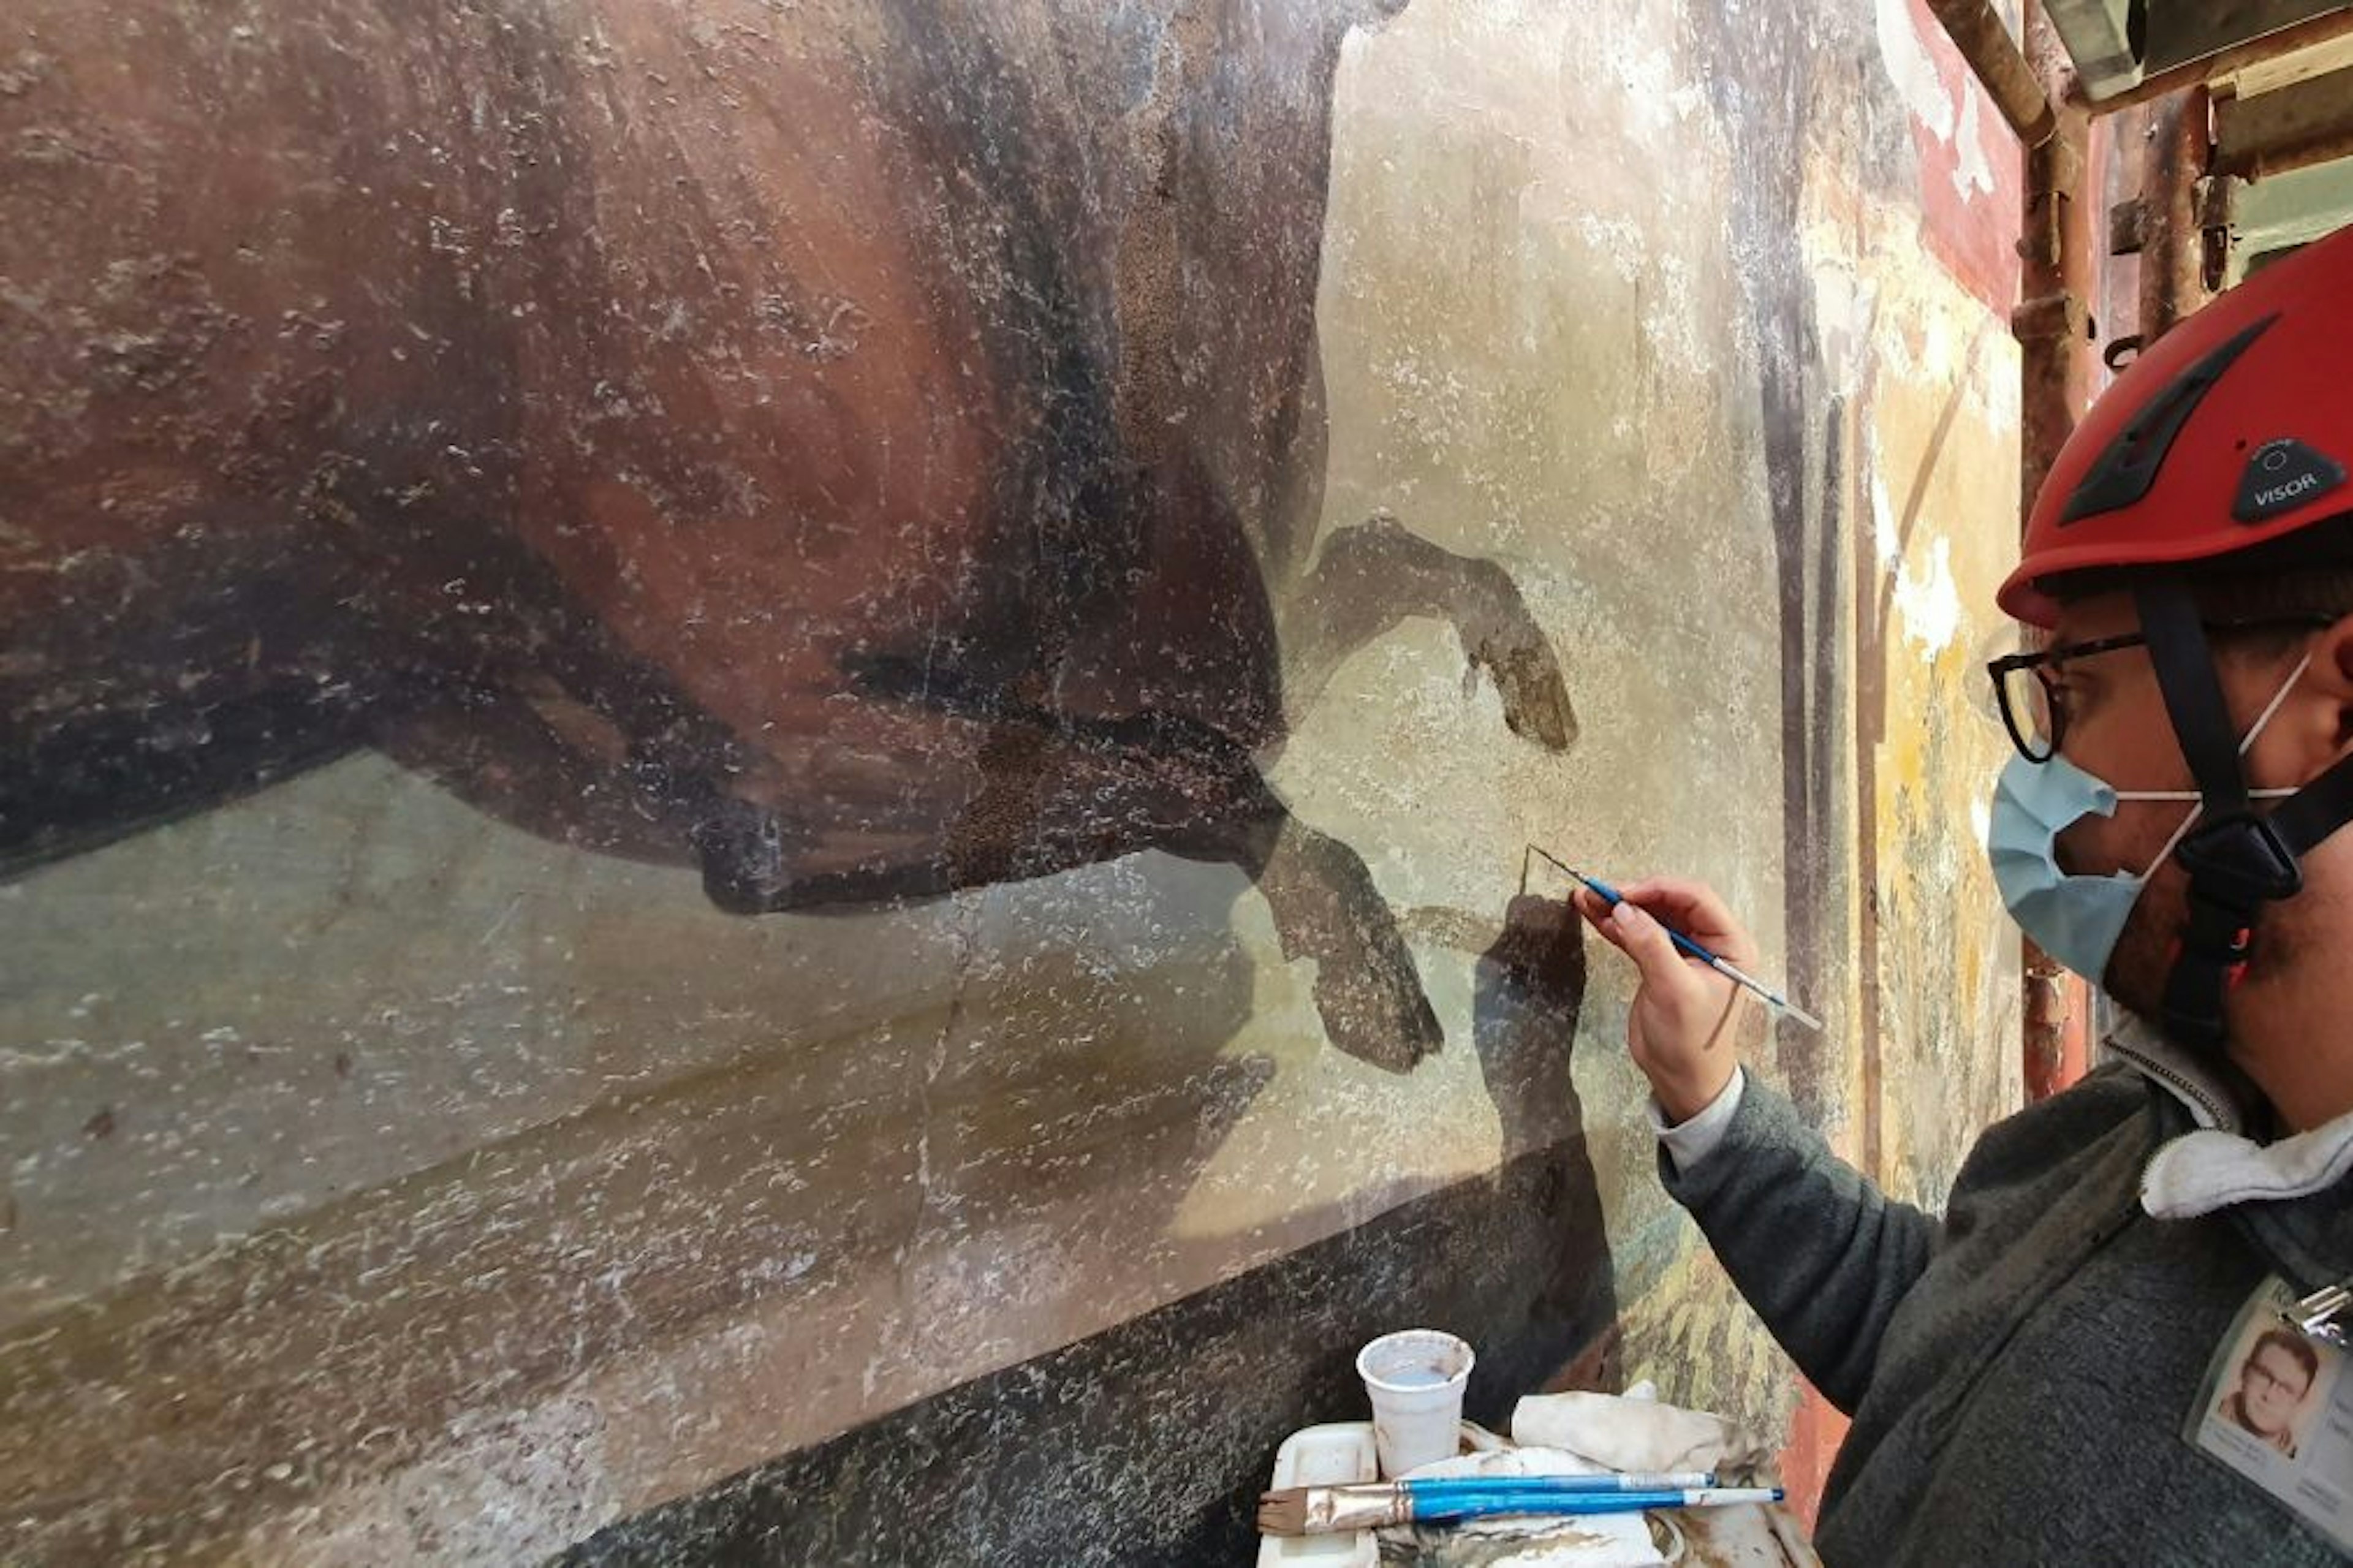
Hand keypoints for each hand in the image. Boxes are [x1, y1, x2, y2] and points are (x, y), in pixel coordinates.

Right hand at [1570, 877, 1762, 1122]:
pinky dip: (1614, 925)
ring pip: (1650, 916)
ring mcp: (1683, 952)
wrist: (1682, 1079)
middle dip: (1634, 896)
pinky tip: (1592, 915)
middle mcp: (1709, 943)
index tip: (1624, 894)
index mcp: (1730, 945)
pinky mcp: (1659, 963)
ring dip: (1619, 908)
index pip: (1696, 899)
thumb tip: (1624, 910)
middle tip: (1600, 894)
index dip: (1659, 890)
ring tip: (1586, 898)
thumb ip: (1651, 946)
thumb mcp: (1674, 991)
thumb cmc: (1692, 1041)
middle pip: (1670, 903)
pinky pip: (1636, 935)